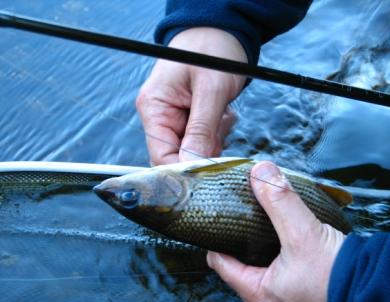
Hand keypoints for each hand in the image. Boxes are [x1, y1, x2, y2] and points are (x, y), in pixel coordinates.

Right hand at [136, 27, 247, 164]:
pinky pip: (202, 140)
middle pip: (178, 156)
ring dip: (214, 139)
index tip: (211, 168)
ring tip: (222, 114)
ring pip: (194, 150)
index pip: (161, 156)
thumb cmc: (212, 50)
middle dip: (204, 149)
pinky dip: (216, 133)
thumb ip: (202, 130)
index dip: (185, 168)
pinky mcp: (189, 119)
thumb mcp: (212, 90)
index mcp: (154, 108)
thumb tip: (194, 164)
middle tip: (220, 126)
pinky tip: (222, 114)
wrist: (221, 32)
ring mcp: (174, 118)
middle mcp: (159, 116)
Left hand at [207, 161, 345, 301]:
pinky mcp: (305, 294)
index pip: (219, 262)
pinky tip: (289, 233)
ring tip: (265, 217)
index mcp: (257, 293)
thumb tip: (260, 171)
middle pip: (240, 263)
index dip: (217, 236)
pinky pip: (283, 270)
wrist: (380, 297)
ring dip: (263, 242)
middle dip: (241, 236)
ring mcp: (287, 300)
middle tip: (243, 210)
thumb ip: (279, 200)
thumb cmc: (338, 276)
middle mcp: (268, 301)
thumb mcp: (303, 233)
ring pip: (263, 266)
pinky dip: (281, 251)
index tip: (220, 214)